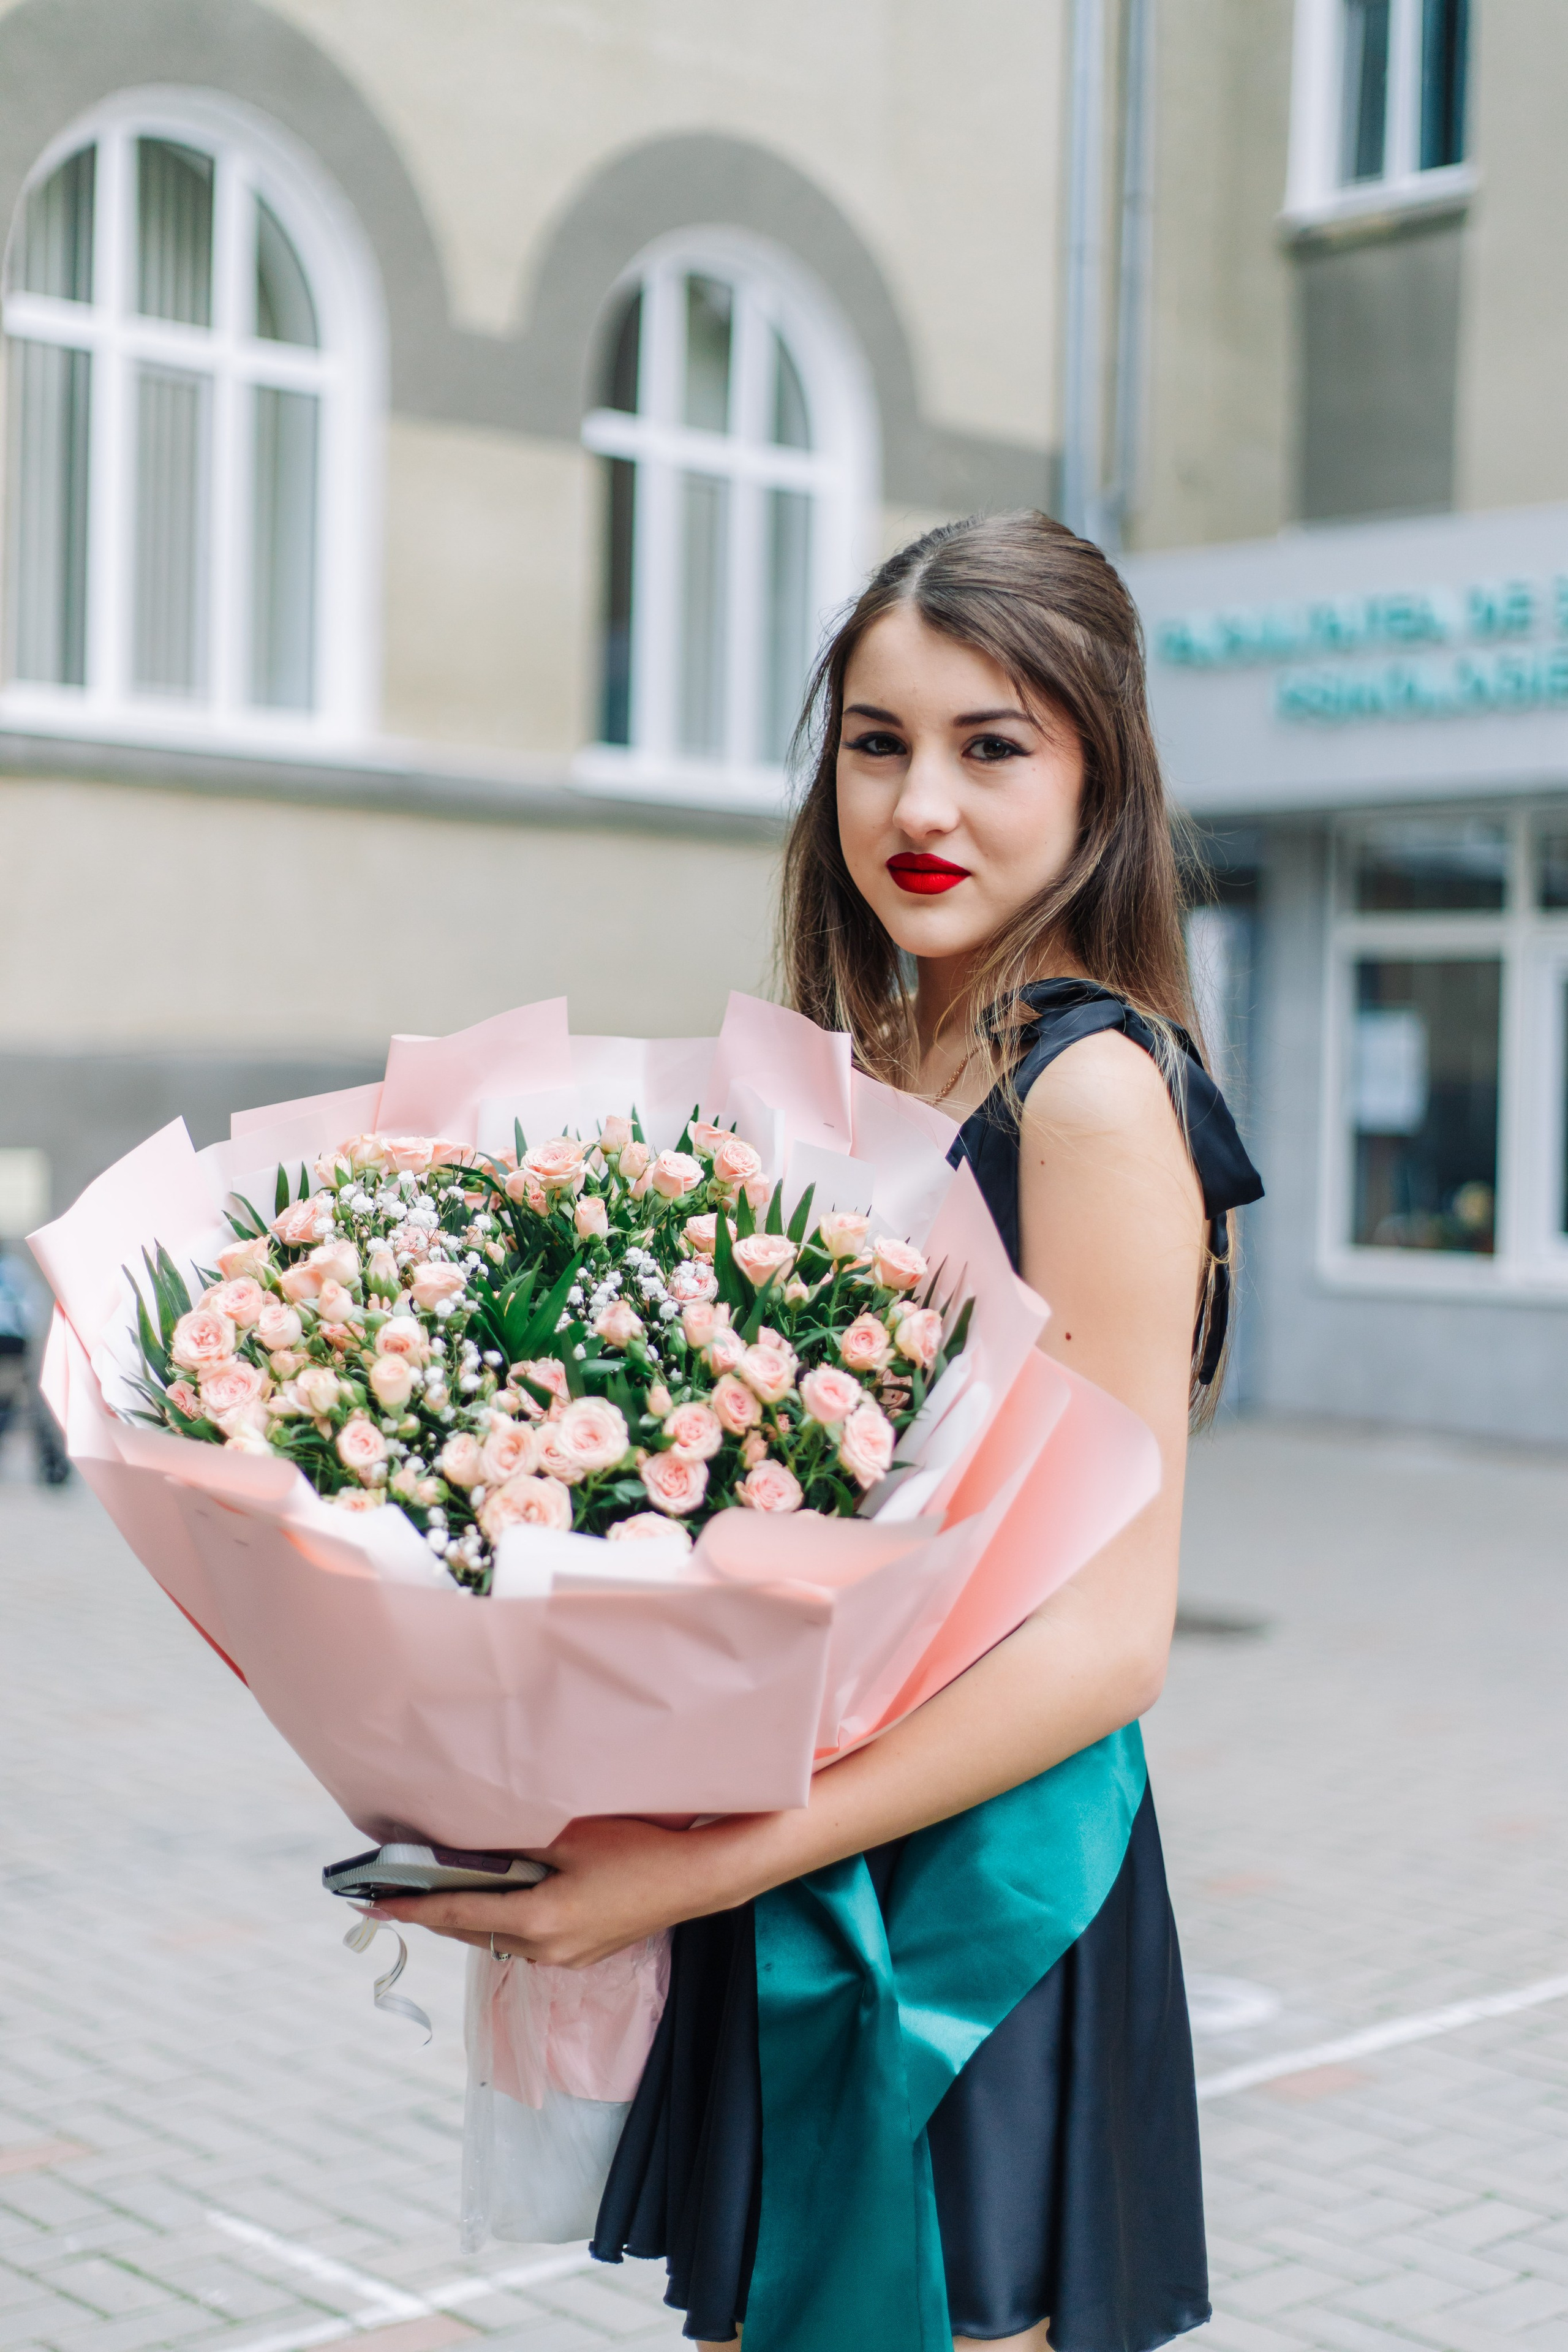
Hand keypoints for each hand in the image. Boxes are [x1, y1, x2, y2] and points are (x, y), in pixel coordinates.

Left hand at [368, 1815, 734, 1968]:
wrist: (697, 1878)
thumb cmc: (638, 1849)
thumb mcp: (572, 1836)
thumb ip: (518, 1843)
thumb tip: (472, 1841)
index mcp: (539, 1920)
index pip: (457, 1915)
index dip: (411, 1908)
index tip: (370, 1904)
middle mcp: (546, 1950)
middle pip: (472, 1932)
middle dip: (435, 1913)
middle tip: (396, 1893)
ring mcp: (567, 1959)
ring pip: (499, 1938)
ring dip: (471, 1916)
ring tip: (442, 1890)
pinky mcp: (583, 1955)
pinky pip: (527, 1940)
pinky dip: (504, 1920)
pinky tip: (502, 1896)